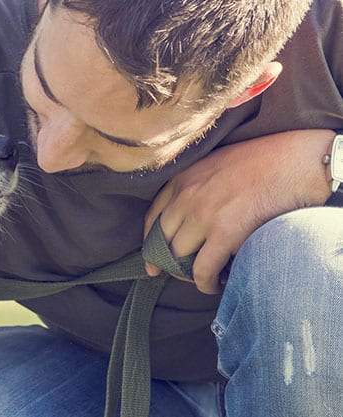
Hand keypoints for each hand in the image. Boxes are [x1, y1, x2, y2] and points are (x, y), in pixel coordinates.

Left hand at [144, 129, 333, 293]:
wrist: (297, 161)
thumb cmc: (265, 162)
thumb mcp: (217, 165)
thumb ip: (198, 187)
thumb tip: (191, 219)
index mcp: (183, 177)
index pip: (153, 218)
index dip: (150, 244)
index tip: (151, 262)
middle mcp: (187, 195)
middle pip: (162, 241)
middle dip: (170, 263)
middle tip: (184, 275)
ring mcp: (203, 213)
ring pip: (179, 257)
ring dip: (189, 274)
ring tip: (206, 278)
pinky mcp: (225, 232)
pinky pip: (202, 270)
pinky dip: (206, 283)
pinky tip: (217, 285)